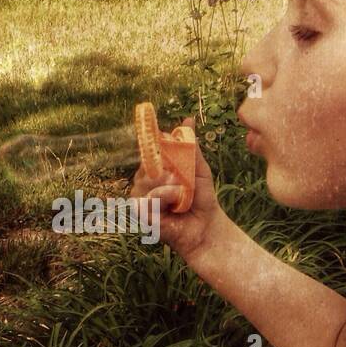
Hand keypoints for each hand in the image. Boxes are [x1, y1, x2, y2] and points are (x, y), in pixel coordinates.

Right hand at [130, 117, 224, 262]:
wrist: (205, 225)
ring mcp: (140, 196)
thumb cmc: (201, 198)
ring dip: (169, 186)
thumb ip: (190, 147)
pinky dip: (164, 199)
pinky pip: (148, 197)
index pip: (148, 150)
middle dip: (167, 169)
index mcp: (156, 168)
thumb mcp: (198, 168)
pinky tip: (174, 206)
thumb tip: (188, 120)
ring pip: (147, 180)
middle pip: (146, 164)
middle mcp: (145, 181)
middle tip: (182, 180)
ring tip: (181, 196)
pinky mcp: (140, 213)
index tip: (160, 135)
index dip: (153, 143)